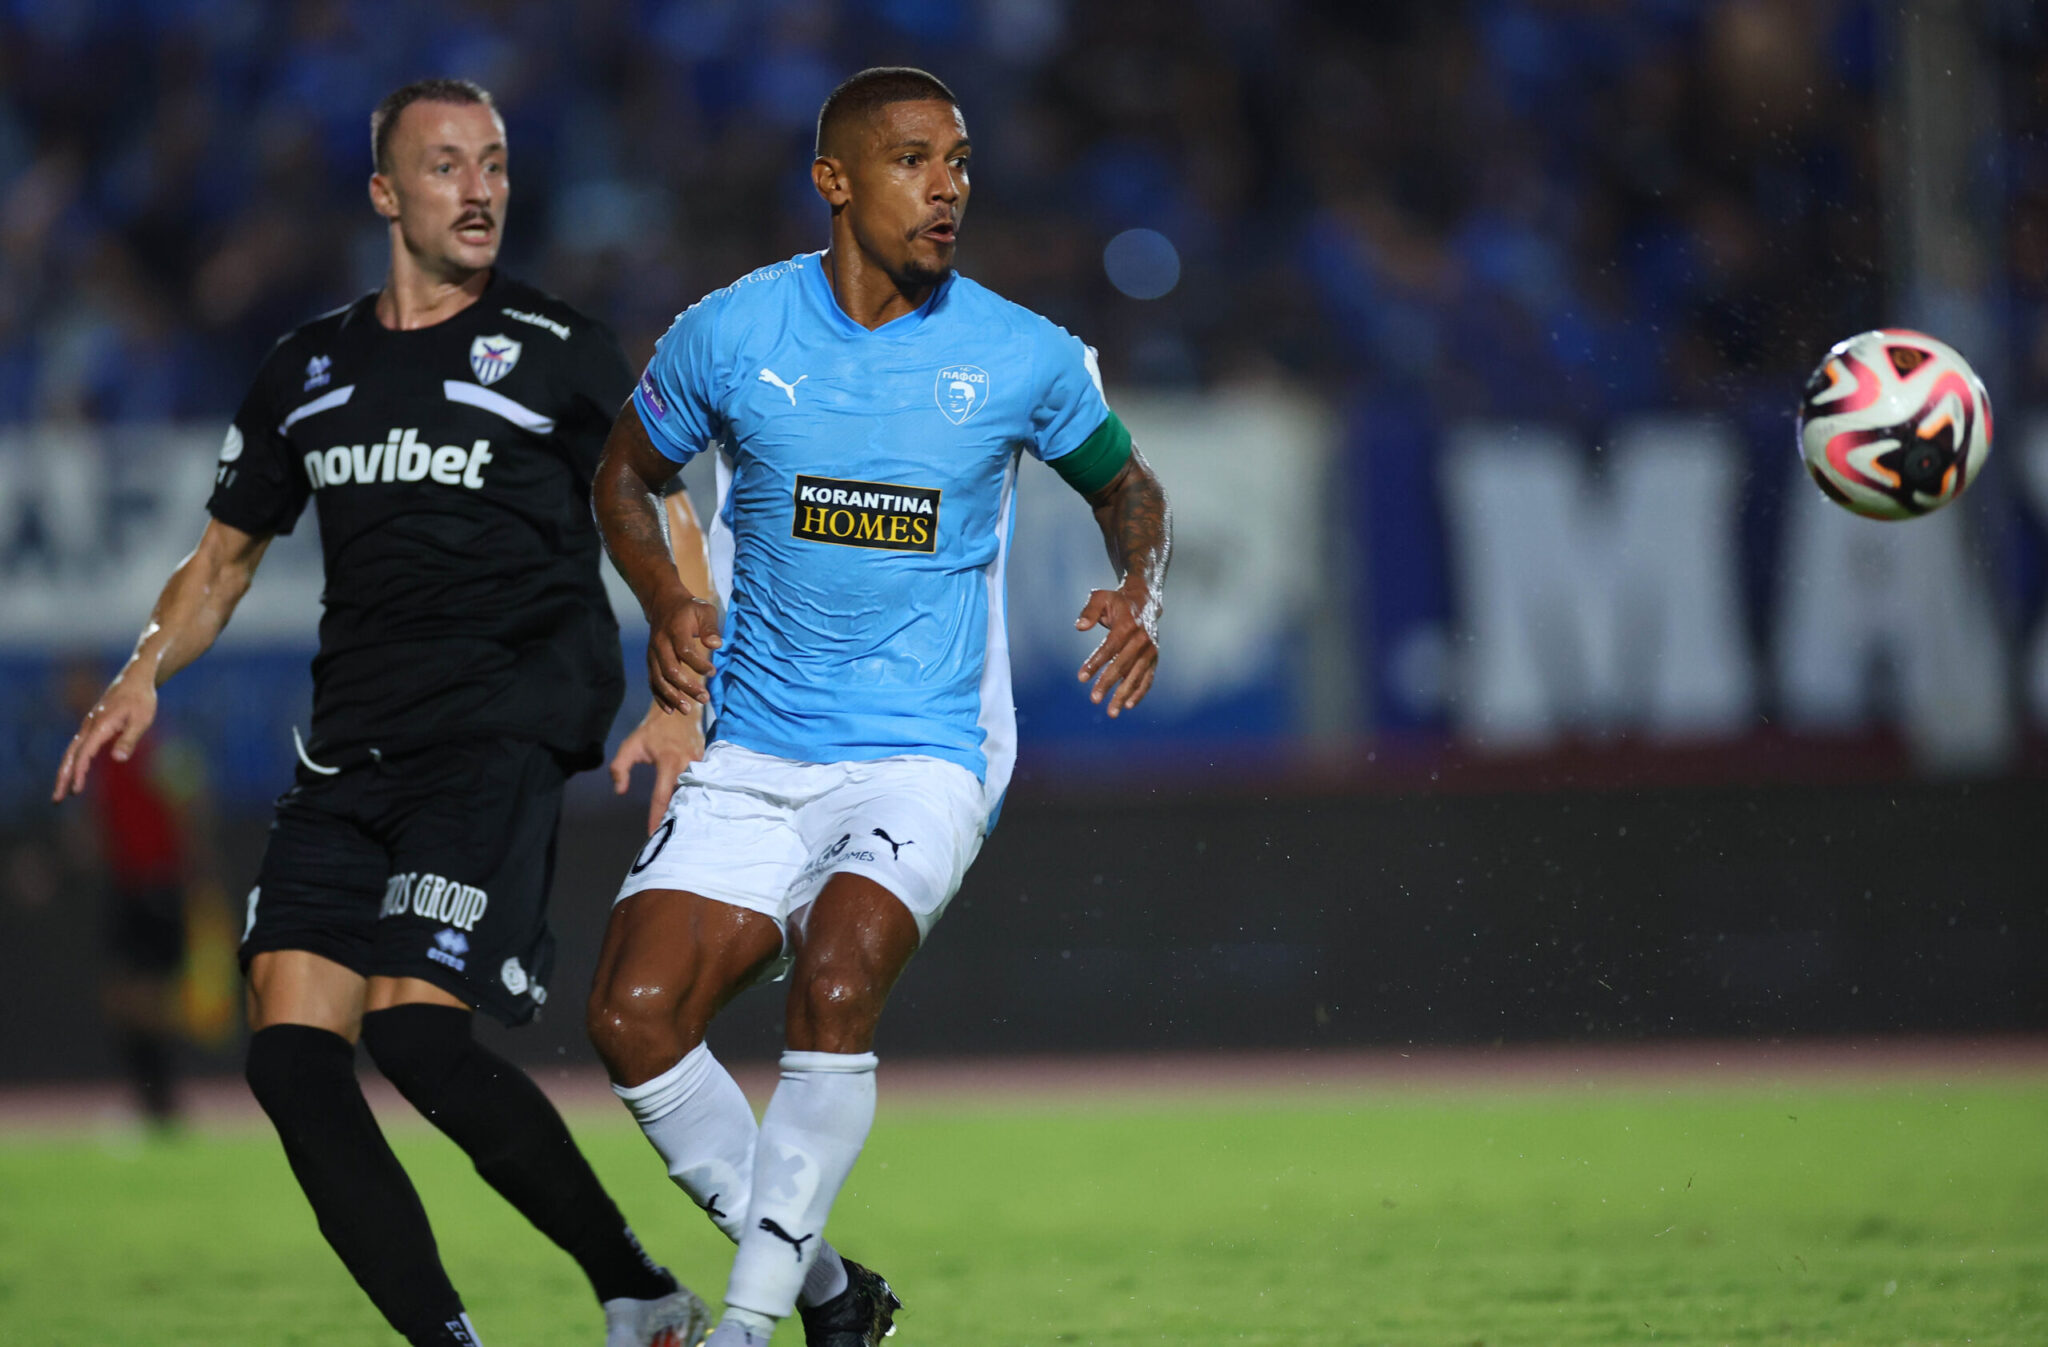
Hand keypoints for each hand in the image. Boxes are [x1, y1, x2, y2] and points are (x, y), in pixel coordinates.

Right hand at [53, 673, 156, 801]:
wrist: (135, 678)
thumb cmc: (142, 699)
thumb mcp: (142, 720)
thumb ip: (129, 740)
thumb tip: (118, 760)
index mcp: (100, 726)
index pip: (84, 753)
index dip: (79, 772)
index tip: (76, 790)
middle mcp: (89, 725)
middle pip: (70, 755)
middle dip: (63, 777)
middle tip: (56, 799)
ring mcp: (89, 725)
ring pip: (72, 751)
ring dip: (66, 771)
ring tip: (62, 792)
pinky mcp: (92, 725)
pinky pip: (78, 747)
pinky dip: (73, 761)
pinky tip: (75, 774)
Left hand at [610, 700, 704, 833]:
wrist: (679, 710)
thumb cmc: (652, 731)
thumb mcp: (630, 746)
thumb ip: (619, 768)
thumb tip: (619, 791)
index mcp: (668, 761)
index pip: (662, 796)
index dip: (656, 816)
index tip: (653, 833)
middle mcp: (688, 764)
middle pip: (682, 797)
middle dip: (675, 816)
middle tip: (668, 834)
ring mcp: (701, 764)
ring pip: (694, 792)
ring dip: (687, 807)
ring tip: (680, 825)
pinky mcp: (708, 764)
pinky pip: (701, 784)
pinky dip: (695, 796)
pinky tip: (691, 808)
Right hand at [645, 593, 721, 715]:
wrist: (663, 604)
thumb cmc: (689, 609)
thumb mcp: (703, 610)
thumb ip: (710, 627)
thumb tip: (717, 645)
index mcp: (674, 630)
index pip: (685, 651)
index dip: (699, 664)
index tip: (713, 672)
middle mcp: (660, 644)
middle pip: (670, 670)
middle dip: (687, 687)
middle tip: (705, 698)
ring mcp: (652, 654)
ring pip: (659, 679)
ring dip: (673, 697)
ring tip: (688, 710)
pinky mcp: (650, 662)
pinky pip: (653, 682)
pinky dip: (660, 697)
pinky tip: (671, 710)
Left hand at [1074, 583, 1158, 717]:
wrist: (1145, 600)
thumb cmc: (1117, 601)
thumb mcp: (1100, 597)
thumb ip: (1089, 611)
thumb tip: (1079, 627)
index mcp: (1127, 624)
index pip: (1110, 647)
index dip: (1096, 663)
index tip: (1081, 678)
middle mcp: (1142, 639)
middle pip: (1123, 665)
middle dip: (1108, 683)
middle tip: (1094, 699)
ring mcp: (1150, 650)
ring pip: (1136, 676)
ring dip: (1124, 694)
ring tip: (1112, 712)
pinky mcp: (1154, 658)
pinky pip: (1147, 678)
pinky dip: (1139, 692)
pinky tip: (1128, 705)